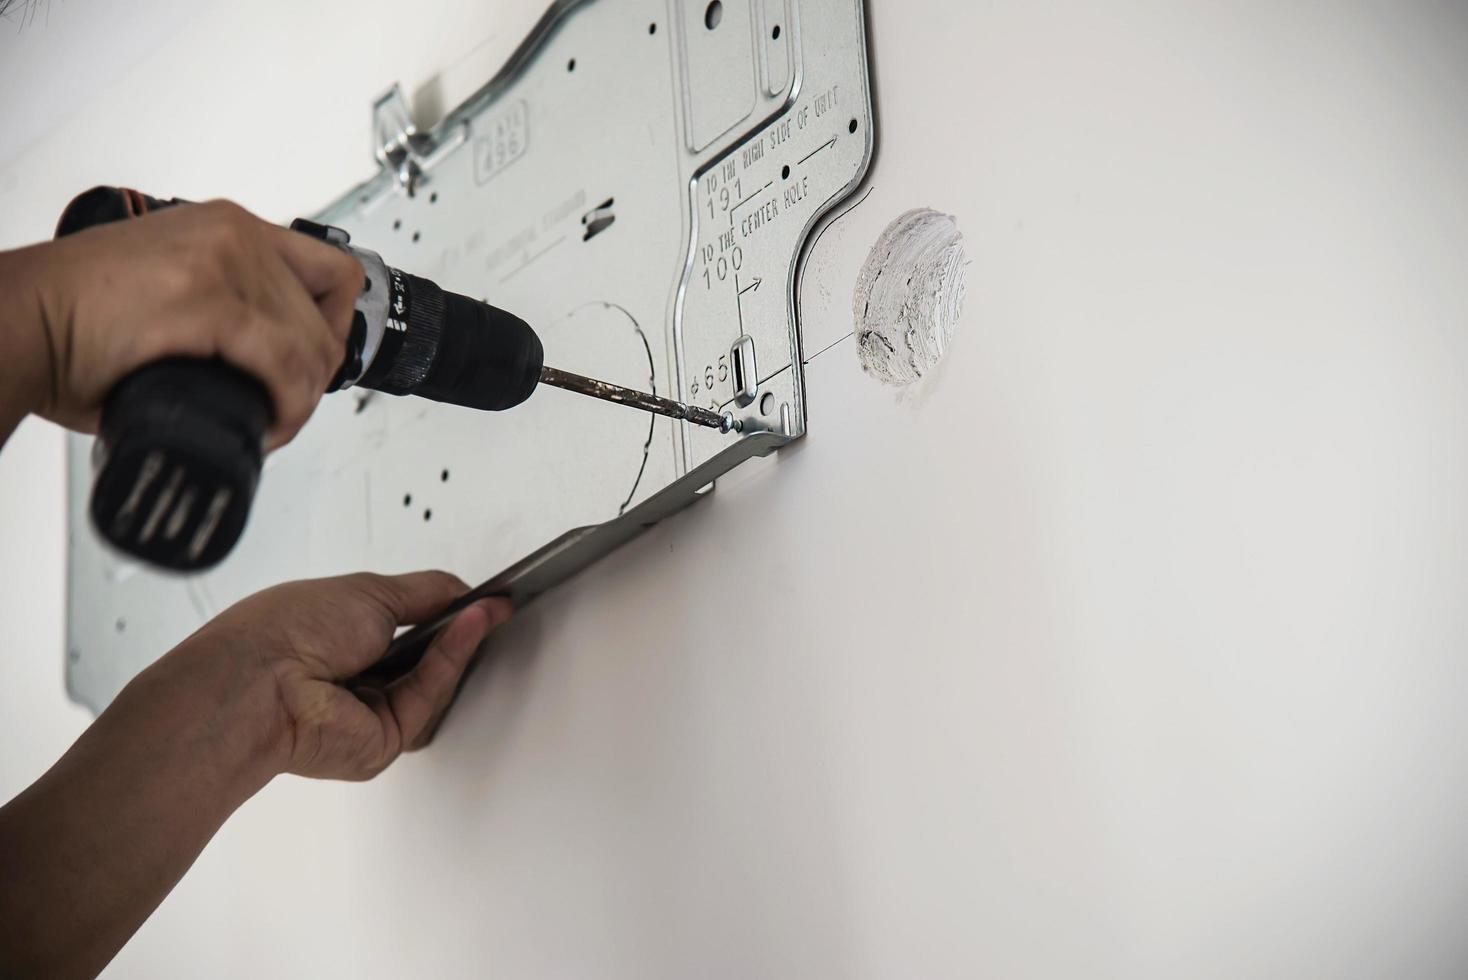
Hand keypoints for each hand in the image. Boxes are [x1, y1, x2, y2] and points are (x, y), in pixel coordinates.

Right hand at [24, 199, 362, 446]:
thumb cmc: (73, 324)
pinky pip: (283, 361)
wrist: (14, 325)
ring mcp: (221, 261)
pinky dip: (286, 404)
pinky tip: (266, 425)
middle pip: (325, 318)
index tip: (311, 369)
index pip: (330, 272)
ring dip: (300, 402)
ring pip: (311, 346)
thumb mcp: (172, 294)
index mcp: (226, 228)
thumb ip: (228, 309)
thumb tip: (271, 363)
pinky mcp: (205, 297)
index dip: (333, 331)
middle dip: (313, 380)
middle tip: (282, 414)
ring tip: (269, 427)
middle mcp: (232, 234)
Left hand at [173, 571, 510, 780]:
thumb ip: (428, 592)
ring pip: (435, 679)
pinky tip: (468, 627)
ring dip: (461, 640)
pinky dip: (452, 660)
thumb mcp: (370, 590)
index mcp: (340, 639)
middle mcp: (354, 679)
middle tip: (492, 605)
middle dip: (459, 628)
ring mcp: (369, 713)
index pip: (406, 628)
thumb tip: (466, 592)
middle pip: (427, 658)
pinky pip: (430, 696)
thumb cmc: (288, 631)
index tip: (481, 598)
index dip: (445, 613)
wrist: (263, 680)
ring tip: (483, 611)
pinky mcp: (384, 740)